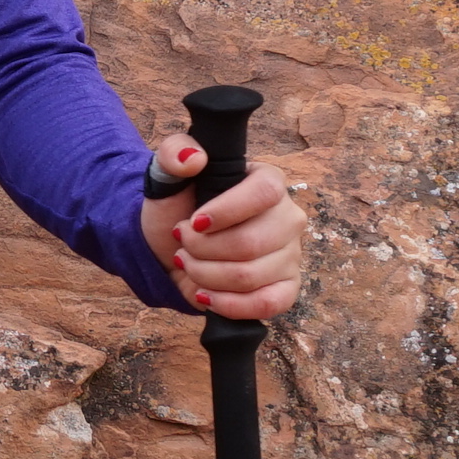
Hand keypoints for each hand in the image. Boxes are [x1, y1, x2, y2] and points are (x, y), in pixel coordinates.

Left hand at [144, 137, 304, 320]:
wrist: (174, 246)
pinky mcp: (285, 288)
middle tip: (182, 243)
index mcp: (268, 181)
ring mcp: (290, 255)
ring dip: (205, 275)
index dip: (226, 212)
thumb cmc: (178, 206)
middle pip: (250, 243)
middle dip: (202, 249)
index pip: (264, 193)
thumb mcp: (167, 174)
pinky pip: (266, 304)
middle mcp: (287, 217)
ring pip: (249, 276)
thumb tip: (193, 157)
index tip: (193, 222)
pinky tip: (205, 294)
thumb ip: (173, 154)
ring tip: (188, 263)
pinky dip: (227, 304)